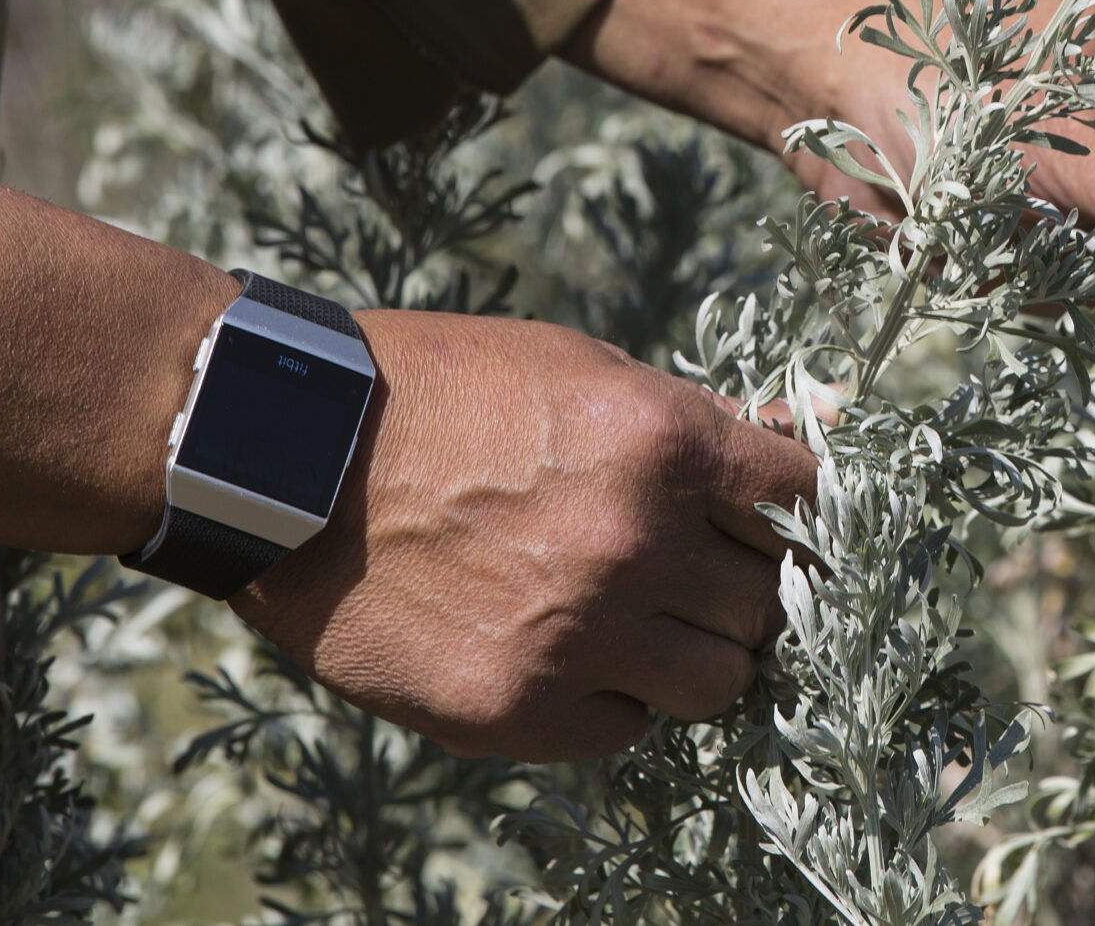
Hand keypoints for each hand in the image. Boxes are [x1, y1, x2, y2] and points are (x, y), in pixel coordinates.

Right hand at [236, 311, 817, 759]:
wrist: (288, 457)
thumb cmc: (440, 393)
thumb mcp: (580, 367)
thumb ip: (693, 420)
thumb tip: (800, 433)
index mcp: (663, 444)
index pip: (805, 498)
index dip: (801, 514)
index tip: (783, 524)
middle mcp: (635, 543)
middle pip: (768, 601)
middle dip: (744, 585)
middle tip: (698, 572)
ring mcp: (577, 634)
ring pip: (718, 681)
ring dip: (695, 653)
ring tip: (642, 620)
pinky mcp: (514, 708)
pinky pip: (627, 728)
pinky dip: (615, 698)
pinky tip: (569, 652)